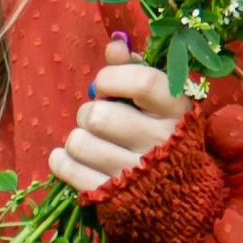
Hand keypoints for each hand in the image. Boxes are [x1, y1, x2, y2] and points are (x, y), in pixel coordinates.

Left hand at [50, 37, 181, 195]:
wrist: (181, 199)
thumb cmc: (164, 139)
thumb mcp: (160, 103)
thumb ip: (136, 70)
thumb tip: (115, 44)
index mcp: (177, 112)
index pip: (142, 82)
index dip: (112, 77)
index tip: (105, 85)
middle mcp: (160, 143)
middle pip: (99, 115)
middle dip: (89, 112)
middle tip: (99, 121)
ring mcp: (136, 174)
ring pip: (79, 142)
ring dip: (78, 139)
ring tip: (93, 142)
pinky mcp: (111, 197)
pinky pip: (67, 168)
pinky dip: (62, 160)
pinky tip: (74, 159)